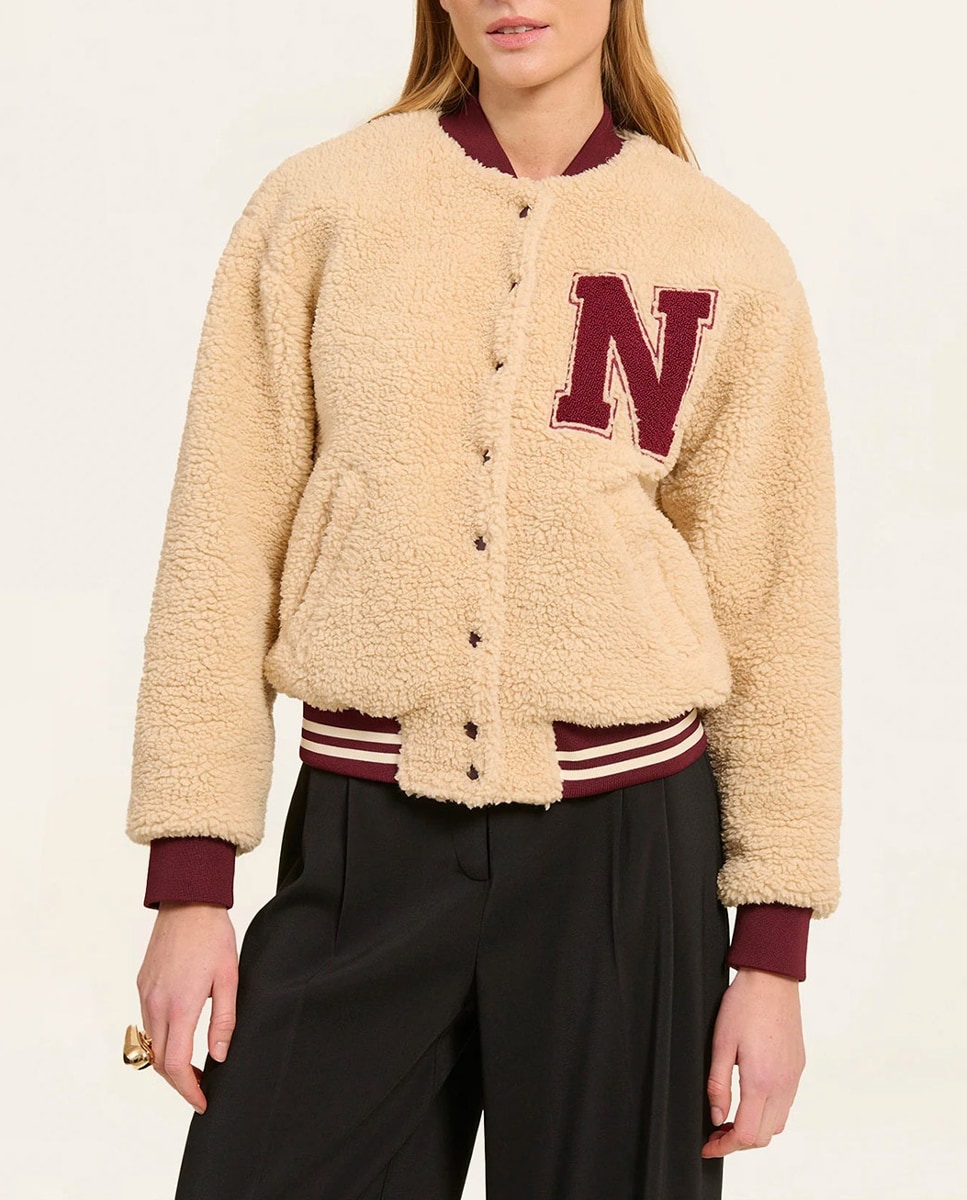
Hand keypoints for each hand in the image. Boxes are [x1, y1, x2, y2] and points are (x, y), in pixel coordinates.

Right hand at [136, 901, 238, 1113]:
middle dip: (179, 1081)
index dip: (188, 1090)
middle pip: (159, 1061)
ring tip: (195, 1066)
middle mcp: (156, 1003)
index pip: (176, 1064)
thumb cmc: (213, 936)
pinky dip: (161, 1039)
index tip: (202, 1101)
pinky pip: (146, 1023)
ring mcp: (145, 994)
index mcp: (181, 1005)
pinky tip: (180, 1035)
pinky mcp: (142, 984)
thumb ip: (224, 1020)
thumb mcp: (229, 978)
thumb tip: (218, 1057)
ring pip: (150, 1043)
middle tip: (202, 1087)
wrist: (188, 900)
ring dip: (168, 1061)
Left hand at [701, 966, 805, 1156]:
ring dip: (755, 1129)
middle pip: (764, 1136)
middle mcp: (782, 1085)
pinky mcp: (798, 1067)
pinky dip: (768, 1113)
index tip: (708, 1146)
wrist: (772, 980)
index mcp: (761, 1082)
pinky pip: (786, 1104)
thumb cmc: (744, 1006)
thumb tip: (717, 1118)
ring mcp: (793, 1077)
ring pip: (778, 1123)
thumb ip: (718, 1085)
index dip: (724, 1146)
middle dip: (738, 1142)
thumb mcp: (720, 1044)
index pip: (746, 1134)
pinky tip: (750, 1099)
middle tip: (715, 1133)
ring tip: (731, 1117)